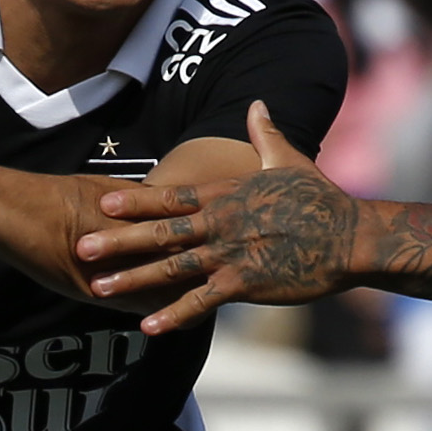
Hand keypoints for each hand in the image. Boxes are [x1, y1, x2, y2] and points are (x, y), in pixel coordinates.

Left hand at [76, 101, 358, 334]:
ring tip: (98, 288)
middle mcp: (222, 224)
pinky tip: (147, 327)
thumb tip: (257, 103)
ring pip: (172, 269)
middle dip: (118, 240)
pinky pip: (202, 302)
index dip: (135, 200)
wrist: (350, 238)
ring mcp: (231, 255)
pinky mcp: (246, 285)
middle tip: (81, 247)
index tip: (101, 201)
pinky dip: (174, 315)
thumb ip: (265, 134)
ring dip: (134, 280)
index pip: (172, 197)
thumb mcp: (289, 160)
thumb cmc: (320, 200)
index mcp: (227, 195)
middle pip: (160, 233)